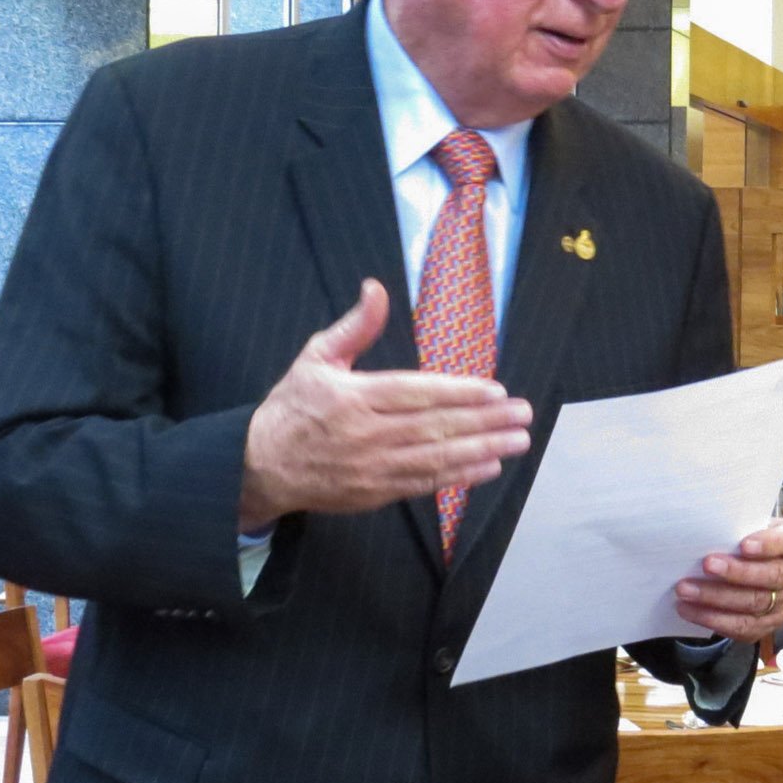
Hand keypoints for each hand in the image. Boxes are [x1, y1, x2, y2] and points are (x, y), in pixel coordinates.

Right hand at [239, 280, 532, 526]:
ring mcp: (372, 467)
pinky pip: (424, 484)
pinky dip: (459, 476)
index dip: (459, 393)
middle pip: (435, 426)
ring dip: (482, 449)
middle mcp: (366, 434)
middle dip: (485, 421)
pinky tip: (489, 466)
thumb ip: (354, 327)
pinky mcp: (375, 493)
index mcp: (353, 397)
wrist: (259, 466)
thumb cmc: (293, 407)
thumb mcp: (316, 358)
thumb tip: (376, 288)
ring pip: (436, 458)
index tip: (496, 390)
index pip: (417, 393)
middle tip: (523, 415)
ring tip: (518, 441)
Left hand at [675, 518, 782, 643]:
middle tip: (707, 565)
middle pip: (771, 576)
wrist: (755, 564)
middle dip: (736, 572)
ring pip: (754, 604)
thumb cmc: (748, 539)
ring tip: (686, 590)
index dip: (768, 545)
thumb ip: (737, 528)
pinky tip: (690, 610)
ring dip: (716, 598)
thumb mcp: (750, 526)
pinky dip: (713, 619)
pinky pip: (742, 627)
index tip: (743, 545)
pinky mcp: (768, 624)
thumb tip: (705, 532)